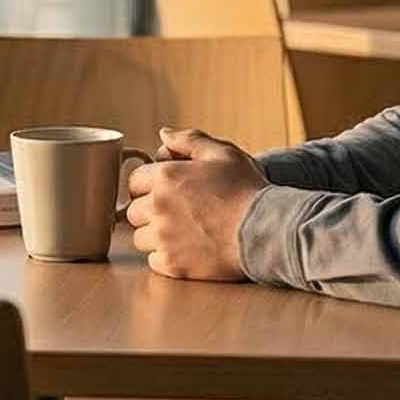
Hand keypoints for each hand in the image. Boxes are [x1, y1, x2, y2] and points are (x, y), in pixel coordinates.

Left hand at [123, 127, 265, 279]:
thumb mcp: (222, 153)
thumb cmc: (246, 189)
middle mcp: (158, 207)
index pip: (134, 181)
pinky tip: (188, 249)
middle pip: (134, 212)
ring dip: (155, 235)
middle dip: (149, 211)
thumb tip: (163, 134)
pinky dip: (166, 257)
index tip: (165, 192)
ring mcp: (164, 238)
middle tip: (176, 212)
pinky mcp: (173, 265)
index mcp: (165, 177)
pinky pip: (154, 261)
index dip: (148, 185)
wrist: (266, 229)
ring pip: (140, 238)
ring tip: (183, 232)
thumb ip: (189, 140)